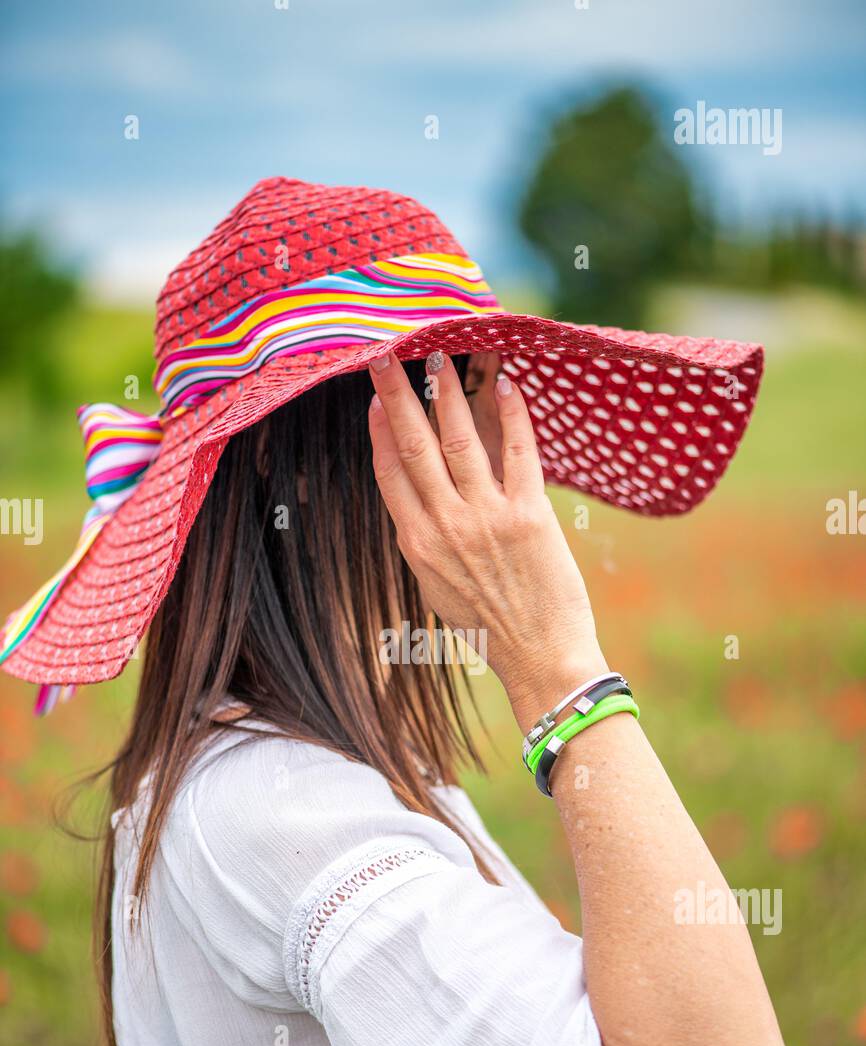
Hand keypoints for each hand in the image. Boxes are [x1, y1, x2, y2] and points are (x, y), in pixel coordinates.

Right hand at [367, 350, 606, 728]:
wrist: (539, 659)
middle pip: (416, 447)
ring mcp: (488, 518)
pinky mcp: (531, 516)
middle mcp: (447, 526)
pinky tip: (507, 385)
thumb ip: (426, 540)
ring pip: (461, 440)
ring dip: (451, 392)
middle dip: (400, 395)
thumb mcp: (438, 588)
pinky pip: (519, 454)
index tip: (374, 397)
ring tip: (443, 356)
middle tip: (389, 355)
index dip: (381, 430)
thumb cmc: (488, 628)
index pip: (390, 474)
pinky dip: (513, 416)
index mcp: (418, 545)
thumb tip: (418, 498)